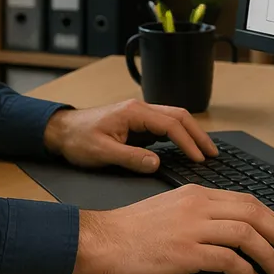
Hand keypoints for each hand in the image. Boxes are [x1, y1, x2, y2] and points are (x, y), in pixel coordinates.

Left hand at [43, 99, 216, 173]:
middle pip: (179, 116)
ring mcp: (139, 115)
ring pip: (173, 119)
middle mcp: (140, 109)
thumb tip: (156, 163)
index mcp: (134, 113)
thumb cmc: (78, 139)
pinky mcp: (137, 123)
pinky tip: (185, 149)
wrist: (61, 131)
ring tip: (205, 151)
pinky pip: (164, 126)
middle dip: (198, 134)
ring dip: (190, 133)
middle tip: (212, 153)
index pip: (171, 125)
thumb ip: (130, 158)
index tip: (199, 159)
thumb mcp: (102, 152)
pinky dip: (179, 136)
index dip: (188, 142)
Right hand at [72, 186, 273, 273]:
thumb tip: (230, 234)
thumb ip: (200, 215)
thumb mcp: (170, 209)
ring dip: (269, 255)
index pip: (247, 201)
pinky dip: (245, 270)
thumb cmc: (131, 230)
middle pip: (254, 213)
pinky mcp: (184, 252)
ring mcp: (191, 228)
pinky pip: (227, 259)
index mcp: (195, 194)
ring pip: (246, 235)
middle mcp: (197, 206)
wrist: (102, 240)